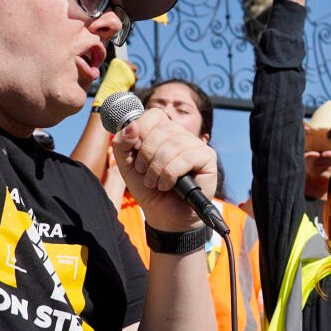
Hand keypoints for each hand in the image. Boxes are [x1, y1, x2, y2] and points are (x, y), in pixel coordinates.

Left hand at [111, 106, 218, 232]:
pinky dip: (172, 174)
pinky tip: (168, 185)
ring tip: (155, 183)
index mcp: (162, 131)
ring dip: (158, 168)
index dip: (141, 130)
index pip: (153, 114)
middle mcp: (180, 134)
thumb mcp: (127, 165)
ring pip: (174, 144)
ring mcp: (195, 144)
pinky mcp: (207, 158)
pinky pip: (188, 157)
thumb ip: (122, 143)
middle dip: (148, 155)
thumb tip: (132, 125)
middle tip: (145, 173)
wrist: (163, 215)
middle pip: (163, 129)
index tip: (135, 152)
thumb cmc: (148, 188)